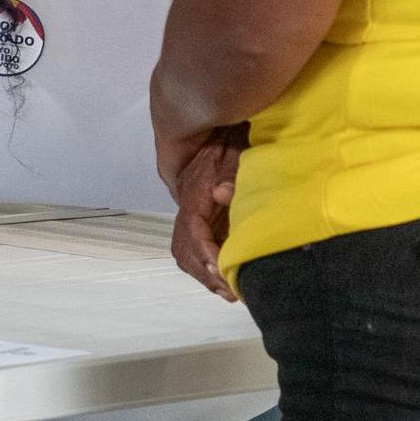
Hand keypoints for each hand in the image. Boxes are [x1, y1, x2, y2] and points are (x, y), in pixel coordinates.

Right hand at [164, 133, 244, 299]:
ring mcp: (193, 213)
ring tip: (227, 291)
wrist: (222, 129)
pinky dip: (205, 266)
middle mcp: (188, 205)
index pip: (191, 228)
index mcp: (194, 192)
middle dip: (203, 272)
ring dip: (203, 273)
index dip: (204, 251)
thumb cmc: (233, 140)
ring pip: (184, 251)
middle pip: (182, 247)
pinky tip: (223, 278)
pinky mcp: (203, 218)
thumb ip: (233, 172)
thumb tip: (223, 192)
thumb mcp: (236, 152)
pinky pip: (194, 248)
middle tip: (228, 290)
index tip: (220, 269)